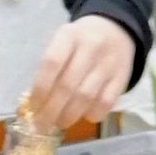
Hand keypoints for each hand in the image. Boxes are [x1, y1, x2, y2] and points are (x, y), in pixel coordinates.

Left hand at [27, 15, 137, 129]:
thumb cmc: (79, 41)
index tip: (32, 107)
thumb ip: (49, 67)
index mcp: (69, 35)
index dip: (40, 89)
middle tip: (42, 124)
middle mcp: (90, 47)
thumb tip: (35, 102)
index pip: (51, 64)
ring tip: (59, 123)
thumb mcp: (62, 42)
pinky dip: (92, 114)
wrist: (116, 30)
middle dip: (51, 110)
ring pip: (86, 97)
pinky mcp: (122, 77)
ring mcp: (109, 63)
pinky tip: (82, 116)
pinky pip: (106, 103)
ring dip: (69, 116)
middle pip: (68, 85)